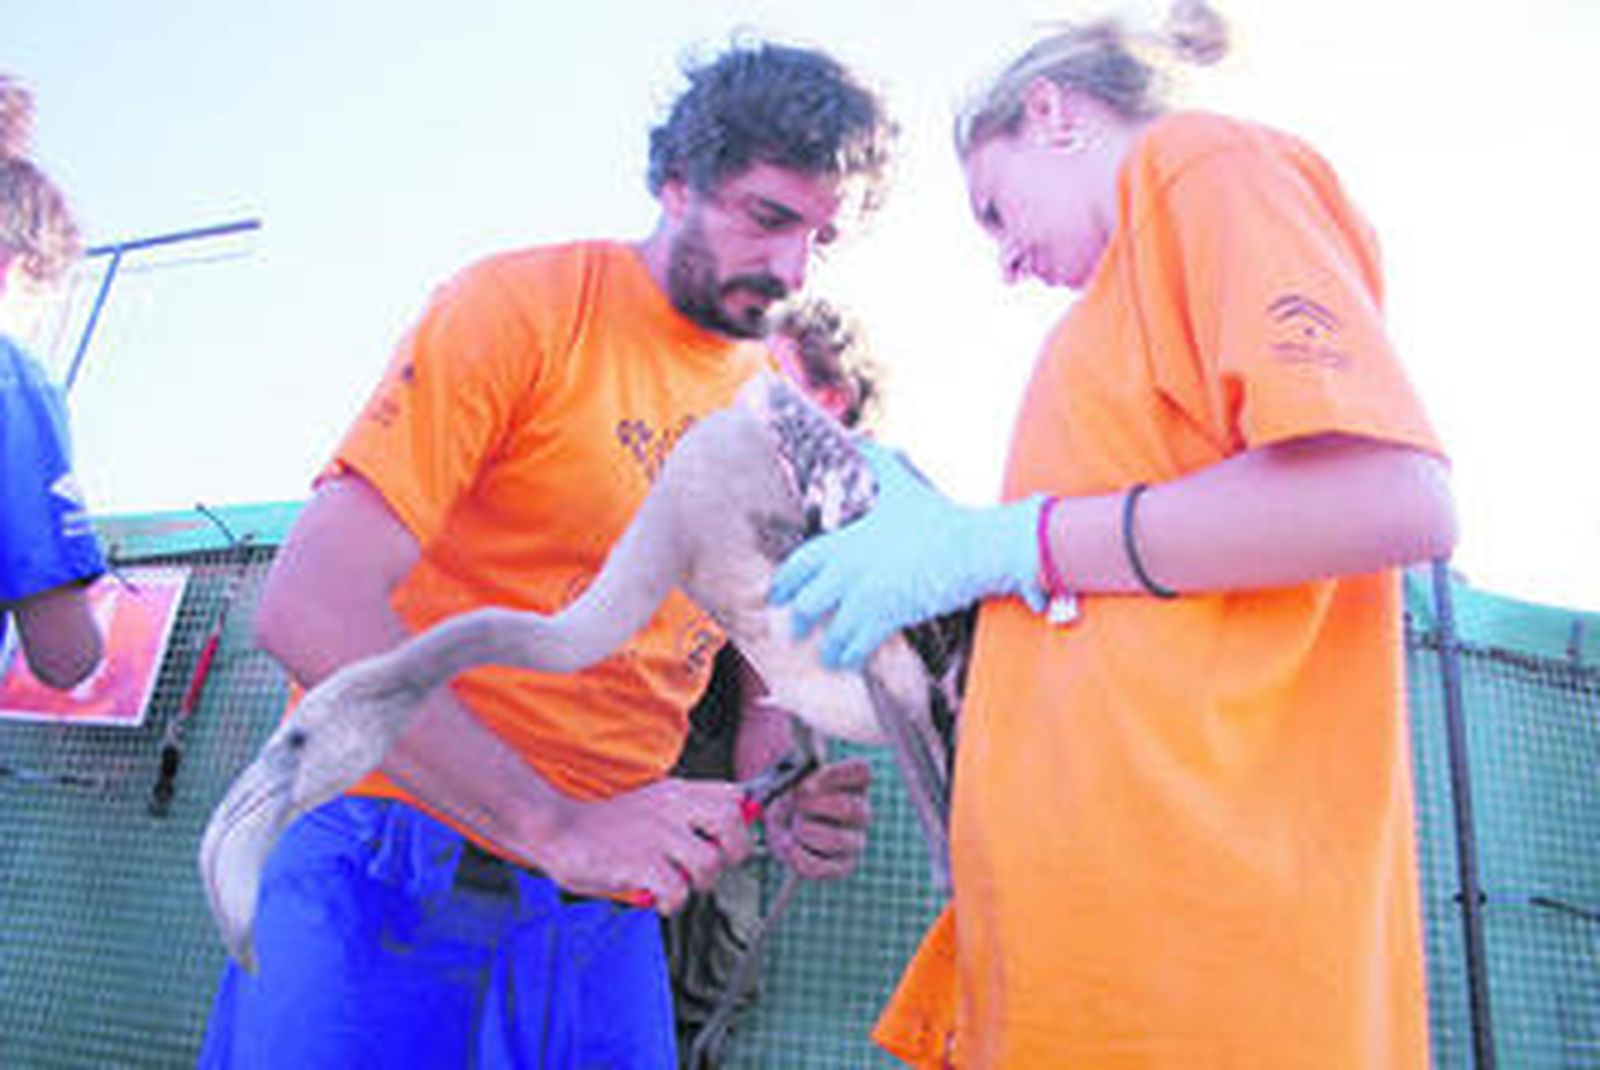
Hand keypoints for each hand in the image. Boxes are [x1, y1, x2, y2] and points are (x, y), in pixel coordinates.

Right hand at [534, 778, 750, 913]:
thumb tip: (734, 824)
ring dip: (700, 884)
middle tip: (715, 867)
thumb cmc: (605, 827)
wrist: (558, 831)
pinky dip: (673, 903)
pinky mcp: (641, 863)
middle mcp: (671, 810)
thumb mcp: (652, 806)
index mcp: (676, 793)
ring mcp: (657, 836)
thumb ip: (688, 813)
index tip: (731, 841)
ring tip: (679, 886)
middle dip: (735, 851)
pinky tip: (659, 899)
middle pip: (732, 821)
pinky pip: (678, 890)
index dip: (742, 821)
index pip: (733, 795)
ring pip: (709, 862)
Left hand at [763, 758, 871, 880]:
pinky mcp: (842, 866)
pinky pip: (822, 865)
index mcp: (855, 781)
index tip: (805, 783)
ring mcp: (855, 841)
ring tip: (791, 825)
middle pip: (849, 808)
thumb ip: (795, 778)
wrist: (778, 825)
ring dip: (804, 831)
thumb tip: (799, 786)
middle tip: (793, 805)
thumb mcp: (788, 781)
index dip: (833, 775)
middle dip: (812, 806)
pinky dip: (797, 854)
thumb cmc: (789, 797)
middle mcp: (861, 811)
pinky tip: (787, 843)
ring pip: (837, 840)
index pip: (860, 771)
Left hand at [769, 440, 1045, 669]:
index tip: (776, 596)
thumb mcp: (901, 483)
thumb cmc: (936, 516)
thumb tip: (860, 437)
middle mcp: (848, 570)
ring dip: (826, 647)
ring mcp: (866, 596)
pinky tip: (848, 663)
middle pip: (807, 604)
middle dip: (797, 622)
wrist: (971, 546)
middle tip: (792, 633)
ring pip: (831, 631)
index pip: (799, 565)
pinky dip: (851, 656)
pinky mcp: (888, 617)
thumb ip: (877, 461)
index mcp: (846, 540)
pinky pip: (858, 645)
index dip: (785, 583)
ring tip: (826, 657)